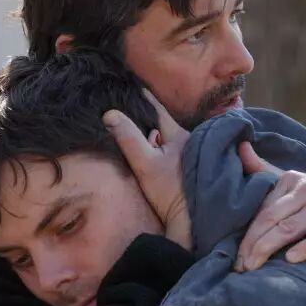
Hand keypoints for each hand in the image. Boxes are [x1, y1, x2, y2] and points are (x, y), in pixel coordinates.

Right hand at [103, 91, 191, 248]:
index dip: (144, 97)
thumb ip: (129, 138)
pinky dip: (166, 146)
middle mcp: (190, 141)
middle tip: (133, 104)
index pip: (158, 109)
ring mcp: (194, 155)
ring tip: (142, 125)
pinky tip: (157, 150)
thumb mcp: (146, 164)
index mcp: (179, 135)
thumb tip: (110, 113)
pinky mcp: (195, 170)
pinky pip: (179, 150)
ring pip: (173, 137)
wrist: (193, 221)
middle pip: (167, 122)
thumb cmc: (171, 192)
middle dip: (151, 114)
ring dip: (159, 131)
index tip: (133, 84)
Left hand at [235, 143, 305, 271]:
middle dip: (251, 244)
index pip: (261, 209)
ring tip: (253, 267)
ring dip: (267, 249)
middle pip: (270, 218)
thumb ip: (265, 169)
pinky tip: (291, 260)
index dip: (245, 234)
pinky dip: (305, 248)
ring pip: (289, 228)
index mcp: (291, 180)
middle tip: (239, 266)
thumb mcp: (296, 183)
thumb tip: (240, 147)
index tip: (234, 257)